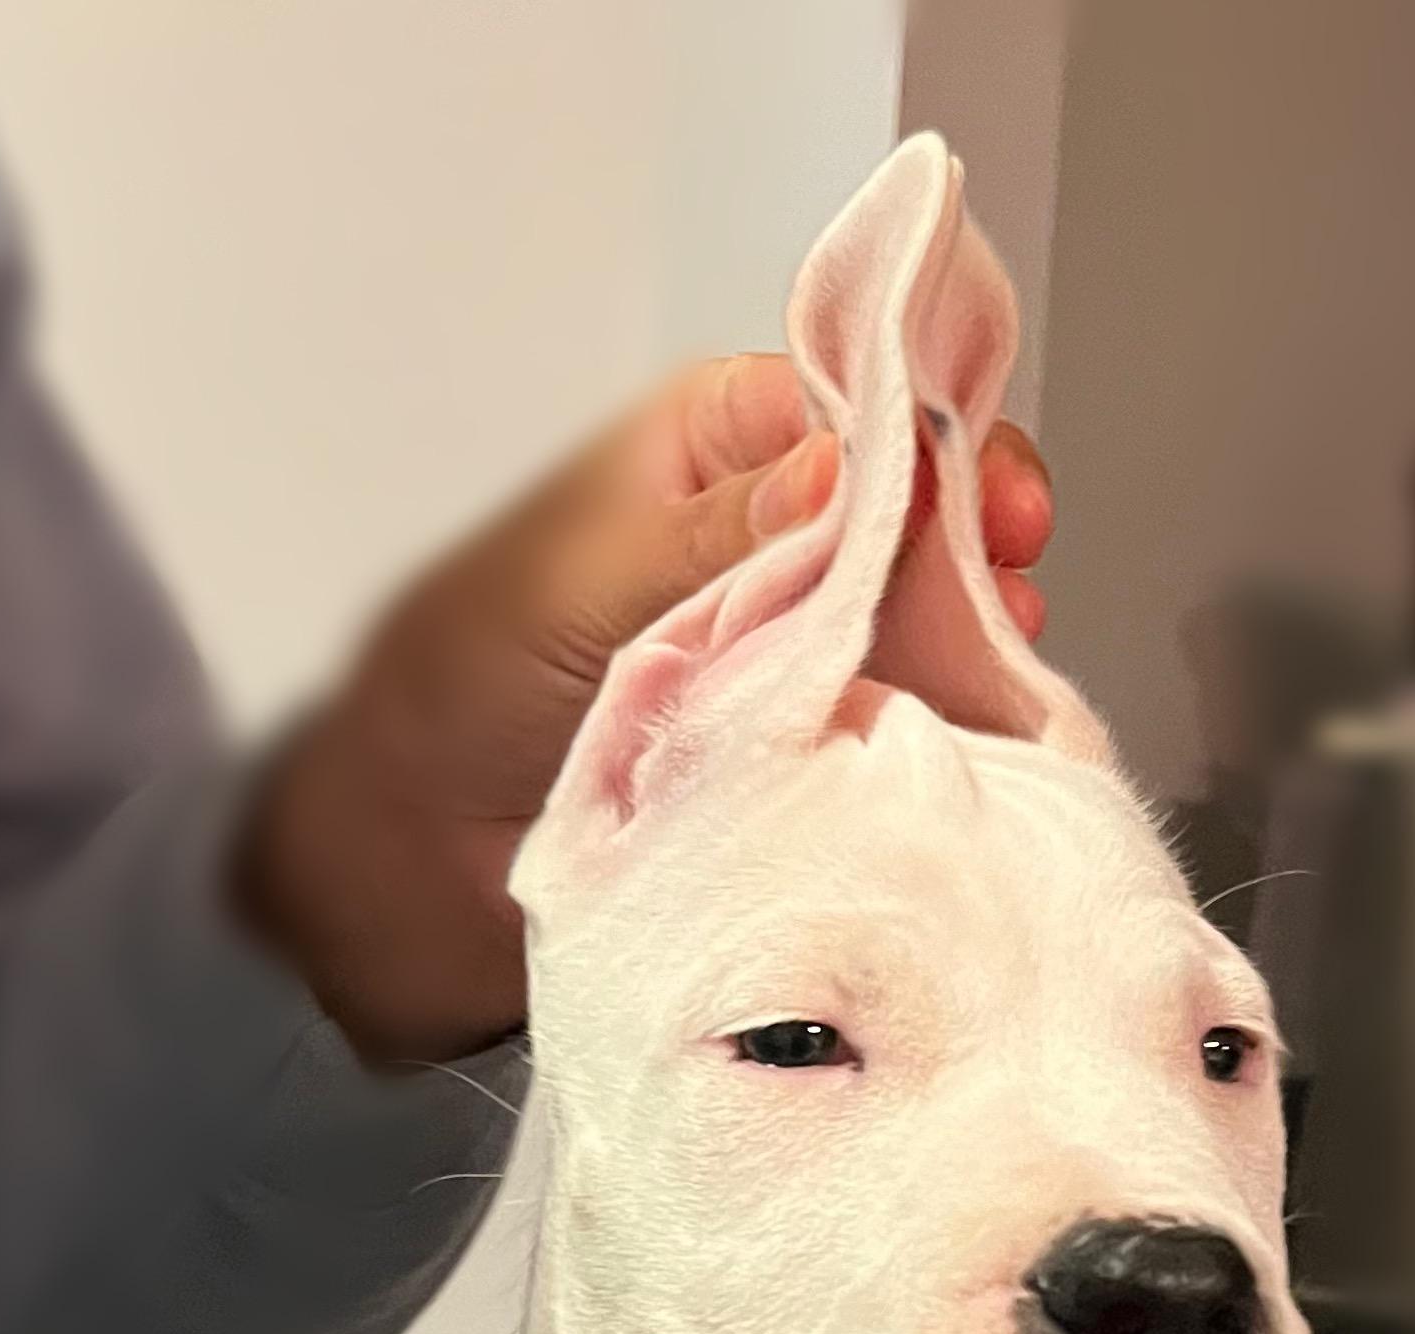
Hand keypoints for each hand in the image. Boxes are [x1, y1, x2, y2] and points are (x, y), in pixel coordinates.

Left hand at [241, 360, 1052, 1062]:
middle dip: (970, 537)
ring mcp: (791, 640)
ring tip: (995, 660)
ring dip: (964, 634)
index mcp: (710, 449)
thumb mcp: (583, 574)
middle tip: (1003, 581)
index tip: (981, 488)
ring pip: (914, 613)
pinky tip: (960, 730)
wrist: (411, 846)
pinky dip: (931, 722)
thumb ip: (718, 530)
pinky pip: (887, 717)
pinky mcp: (798, 740)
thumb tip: (838, 471)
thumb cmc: (456, 684)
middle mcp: (765, 534)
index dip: (930, 437)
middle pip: (911, 508)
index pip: (854, 405)